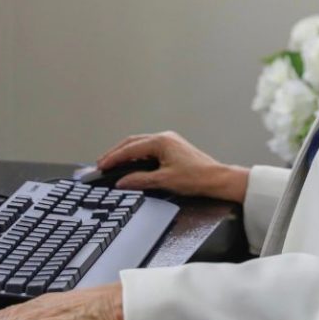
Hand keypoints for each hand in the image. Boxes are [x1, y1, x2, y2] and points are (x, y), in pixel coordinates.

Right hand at [97, 131, 248, 202]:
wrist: (217, 179)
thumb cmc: (196, 178)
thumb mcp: (164, 180)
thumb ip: (140, 180)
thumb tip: (122, 181)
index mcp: (161, 141)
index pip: (130, 148)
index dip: (113, 157)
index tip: (101, 165)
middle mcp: (164, 137)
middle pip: (133, 142)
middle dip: (116, 152)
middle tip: (102, 163)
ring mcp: (169, 141)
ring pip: (140, 144)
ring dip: (126, 153)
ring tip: (112, 163)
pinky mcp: (173, 148)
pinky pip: (149, 148)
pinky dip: (137, 155)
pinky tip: (131, 163)